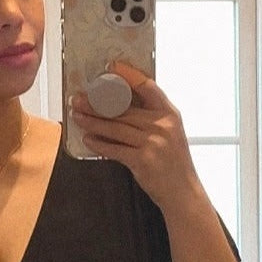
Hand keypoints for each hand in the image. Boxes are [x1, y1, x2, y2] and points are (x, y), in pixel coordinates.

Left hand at [71, 59, 200, 211]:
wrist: (183, 193)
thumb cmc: (175, 164)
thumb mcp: (171, 134)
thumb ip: (152, 119)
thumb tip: (122, 106)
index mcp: (170, 114)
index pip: (147, 85)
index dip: (127, 75)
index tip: (111, 68)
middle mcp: (162, 125)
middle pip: (124, 108)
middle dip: (97, 103)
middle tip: (79, 99)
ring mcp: (153, 143)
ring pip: (116, 127)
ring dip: (93, 122)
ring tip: (78, 116)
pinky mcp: (142, 161)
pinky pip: (115, 149)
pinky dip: (99, 144)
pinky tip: (88, 140)